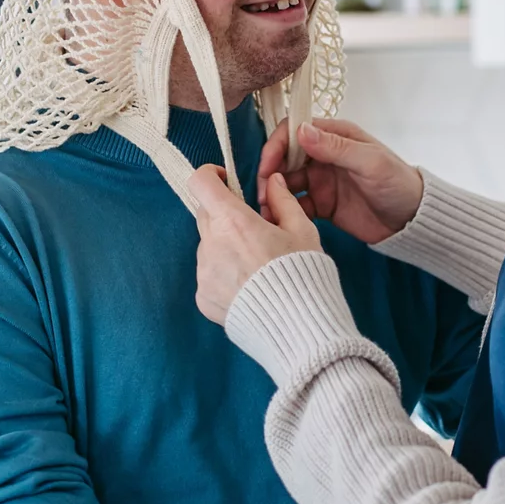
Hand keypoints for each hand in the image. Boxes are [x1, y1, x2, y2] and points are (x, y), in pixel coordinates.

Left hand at [188, 164, 320, 324]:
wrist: (298, 328)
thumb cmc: (304, 275)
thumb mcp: (302, 231)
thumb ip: (283, 201)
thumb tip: (272, 181)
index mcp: (233, 221)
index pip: (200, 183)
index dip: (210, 175)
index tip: (226, 181)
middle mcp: (211, 244)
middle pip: (206, 214)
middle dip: (226, 214)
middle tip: (254, 230)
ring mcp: (204, 273)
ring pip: (208, 246)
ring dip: (225, 246)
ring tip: (257, 266)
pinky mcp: (203, 297)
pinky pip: (208, 275)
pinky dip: (224, 274)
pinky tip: (249, 287)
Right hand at [257, 118, 424, 243]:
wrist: (412, 221)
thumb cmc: (398, 183)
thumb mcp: (370, 162)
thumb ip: (337, 147)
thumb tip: (302, 131)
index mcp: (335, 136)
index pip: (295, 131)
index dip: (277, 146)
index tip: (267, 167)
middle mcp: (324, 155)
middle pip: (284, 158)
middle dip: (269, 174)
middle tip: (262, 194)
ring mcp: (321, 180)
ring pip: (285, 183)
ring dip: (273, 194)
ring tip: (267, 211)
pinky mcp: (321, 204)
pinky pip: (295, 205)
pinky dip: (284, 211)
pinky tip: (278, 222)